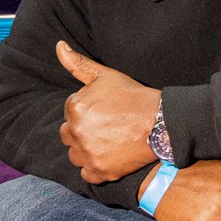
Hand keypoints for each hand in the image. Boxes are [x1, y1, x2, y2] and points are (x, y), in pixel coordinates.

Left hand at [57, 40, 159, 182]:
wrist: (161, 123)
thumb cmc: (133, 96)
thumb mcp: (105, 76)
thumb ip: (78, 64)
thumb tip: (59, 46)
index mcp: (75, 107)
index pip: (70, 111)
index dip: (88, 110)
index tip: (105, 111)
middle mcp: (77, 132)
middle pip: (68, 134)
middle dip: (82, 130)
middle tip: (107, 127)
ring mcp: (88, 154)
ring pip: (75, 154)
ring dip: (86, 150)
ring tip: (108, 141)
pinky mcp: (100, 171)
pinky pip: (86, 174)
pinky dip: (95, 168)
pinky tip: (108, 157)